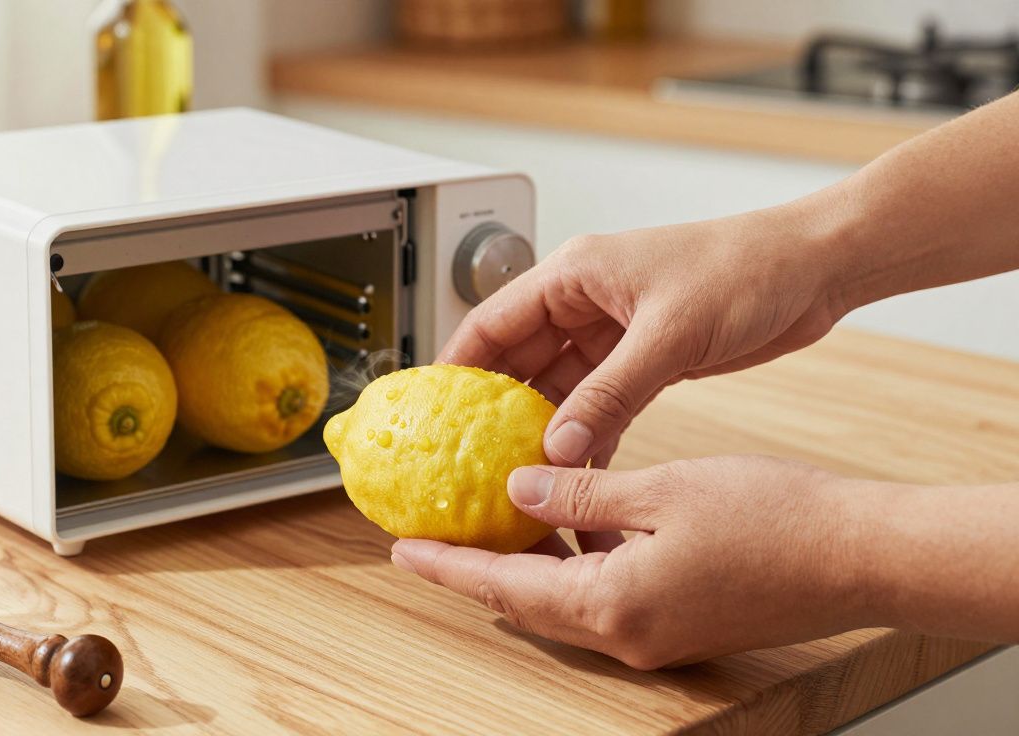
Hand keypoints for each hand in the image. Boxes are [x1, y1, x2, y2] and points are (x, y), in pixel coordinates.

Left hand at [389, 455, 869, 668]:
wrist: (862, 556)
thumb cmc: (776, 520)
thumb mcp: (661, 490)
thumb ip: (580, 495)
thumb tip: (519, 493)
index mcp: (612, 605)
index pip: (503, 587)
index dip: (449, 566)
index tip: (404, 549)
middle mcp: (628, 636)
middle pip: (528, 602)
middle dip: (481, 567)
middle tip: (440, 533)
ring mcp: (657, 637)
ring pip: (568, 601)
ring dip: (532, 563)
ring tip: (500, 517)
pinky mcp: (682, 625)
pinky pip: (608, 598)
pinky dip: (579, 564)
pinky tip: (577, 523)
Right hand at [438, 210, 844, 467]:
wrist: (814, 269)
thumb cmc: (745, 268)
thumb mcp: (668, 335)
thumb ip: (609, 394)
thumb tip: (558, 447)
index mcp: (574, 275)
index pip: (493, 322)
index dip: (458, 367)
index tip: (434, 412)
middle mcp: (585, 302)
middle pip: (520, 360)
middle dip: (498, 409)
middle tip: (474, 459)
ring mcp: (615, 333)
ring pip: (560, 387)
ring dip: (544, 428)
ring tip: (522, 475)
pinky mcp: (645, 359)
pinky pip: (600, 402)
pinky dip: (588, 433)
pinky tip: (576, 469)